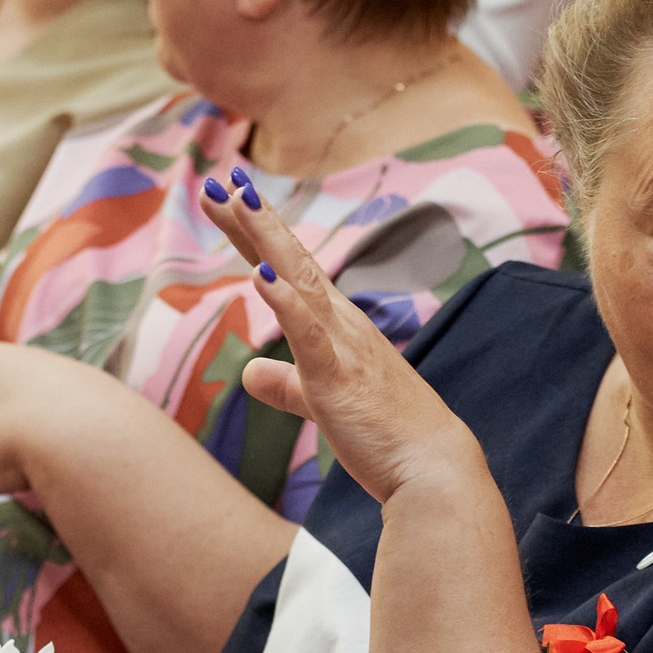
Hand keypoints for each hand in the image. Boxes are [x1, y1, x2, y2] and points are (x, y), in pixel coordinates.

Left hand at [196, 169, 479, 503]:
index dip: (258, 235)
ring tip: (238, 199)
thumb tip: (251, 373)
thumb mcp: (322, 404)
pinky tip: (262, 275)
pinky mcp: (338, 380)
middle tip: (219, 181)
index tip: (229, 198)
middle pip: (291, 261)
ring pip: (300, 282)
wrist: (433, 471)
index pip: (292, 270)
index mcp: (339, 328)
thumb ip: (286, 385)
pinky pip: (309, 336)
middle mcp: (343, 325)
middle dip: (254, 220)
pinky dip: (285, 304)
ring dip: (267, 240)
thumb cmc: (387, 437)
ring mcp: (343, 348)